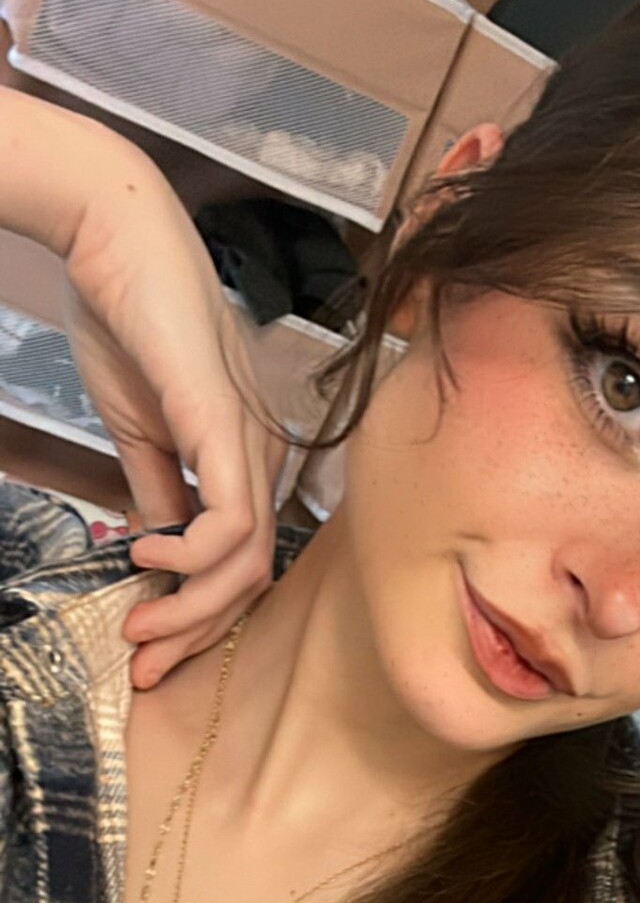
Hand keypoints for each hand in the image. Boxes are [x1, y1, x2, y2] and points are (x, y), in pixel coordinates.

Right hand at [60, 153, 288, 685]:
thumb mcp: (140, 431)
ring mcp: (251, 442)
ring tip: (140, 623)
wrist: (113, 237)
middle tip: (142, 665)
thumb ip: (159, 491)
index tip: (146, 649)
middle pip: (253, 579)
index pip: (242, 564)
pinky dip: (194, 555)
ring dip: (192, 609)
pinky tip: (149, 553)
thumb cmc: (127, 320)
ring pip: (248, 562)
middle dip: (197, 635)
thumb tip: (159, 550)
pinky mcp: (227, 425)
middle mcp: (262, 457)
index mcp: (245, 459)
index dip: (199, 618)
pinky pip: (234, 519)